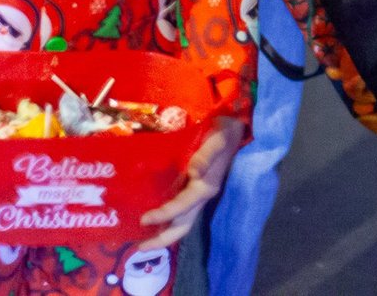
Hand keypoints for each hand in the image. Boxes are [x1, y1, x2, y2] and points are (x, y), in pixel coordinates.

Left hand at [140, 116, 245, 245]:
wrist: (236, 128)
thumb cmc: (224, 133)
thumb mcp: (218, 139)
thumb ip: (207, 155)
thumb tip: (194, 171)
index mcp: (205, 187)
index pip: (182, 207)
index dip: (164, 215)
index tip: (144, 219)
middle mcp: (201, 196)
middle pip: (182, 226)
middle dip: (162, 239)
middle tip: (139, 248)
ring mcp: (198, 194)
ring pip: (181, 221)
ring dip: (164, 234)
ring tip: (143, 240)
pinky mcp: (195, 189)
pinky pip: (180, 211)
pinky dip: (167, 220)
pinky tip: (154, 220)